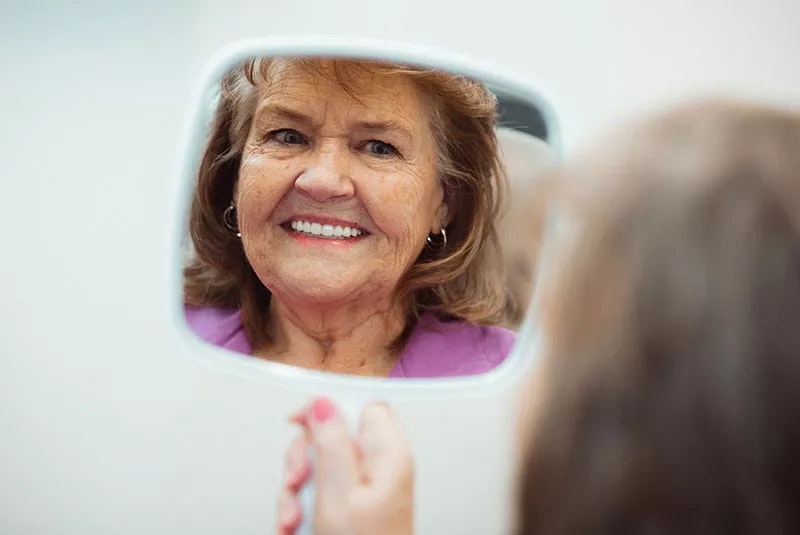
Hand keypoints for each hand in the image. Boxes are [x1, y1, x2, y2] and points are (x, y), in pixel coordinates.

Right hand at [276, 397, 413, 534]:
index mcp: (388, 453)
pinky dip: (302, 506)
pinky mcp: (354, 504)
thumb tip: (323, 402)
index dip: (328, 408)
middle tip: (298, 482)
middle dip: (304, 459)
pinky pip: (320, 490)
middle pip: (333, 435)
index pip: (361, 405)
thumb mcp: (339, 494)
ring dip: (297, 490)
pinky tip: (296, 525)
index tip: (301, 424)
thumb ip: (331, 443)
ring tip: (294, 517)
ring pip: (320, 465)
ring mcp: (367, 486)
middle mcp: (381, 465)